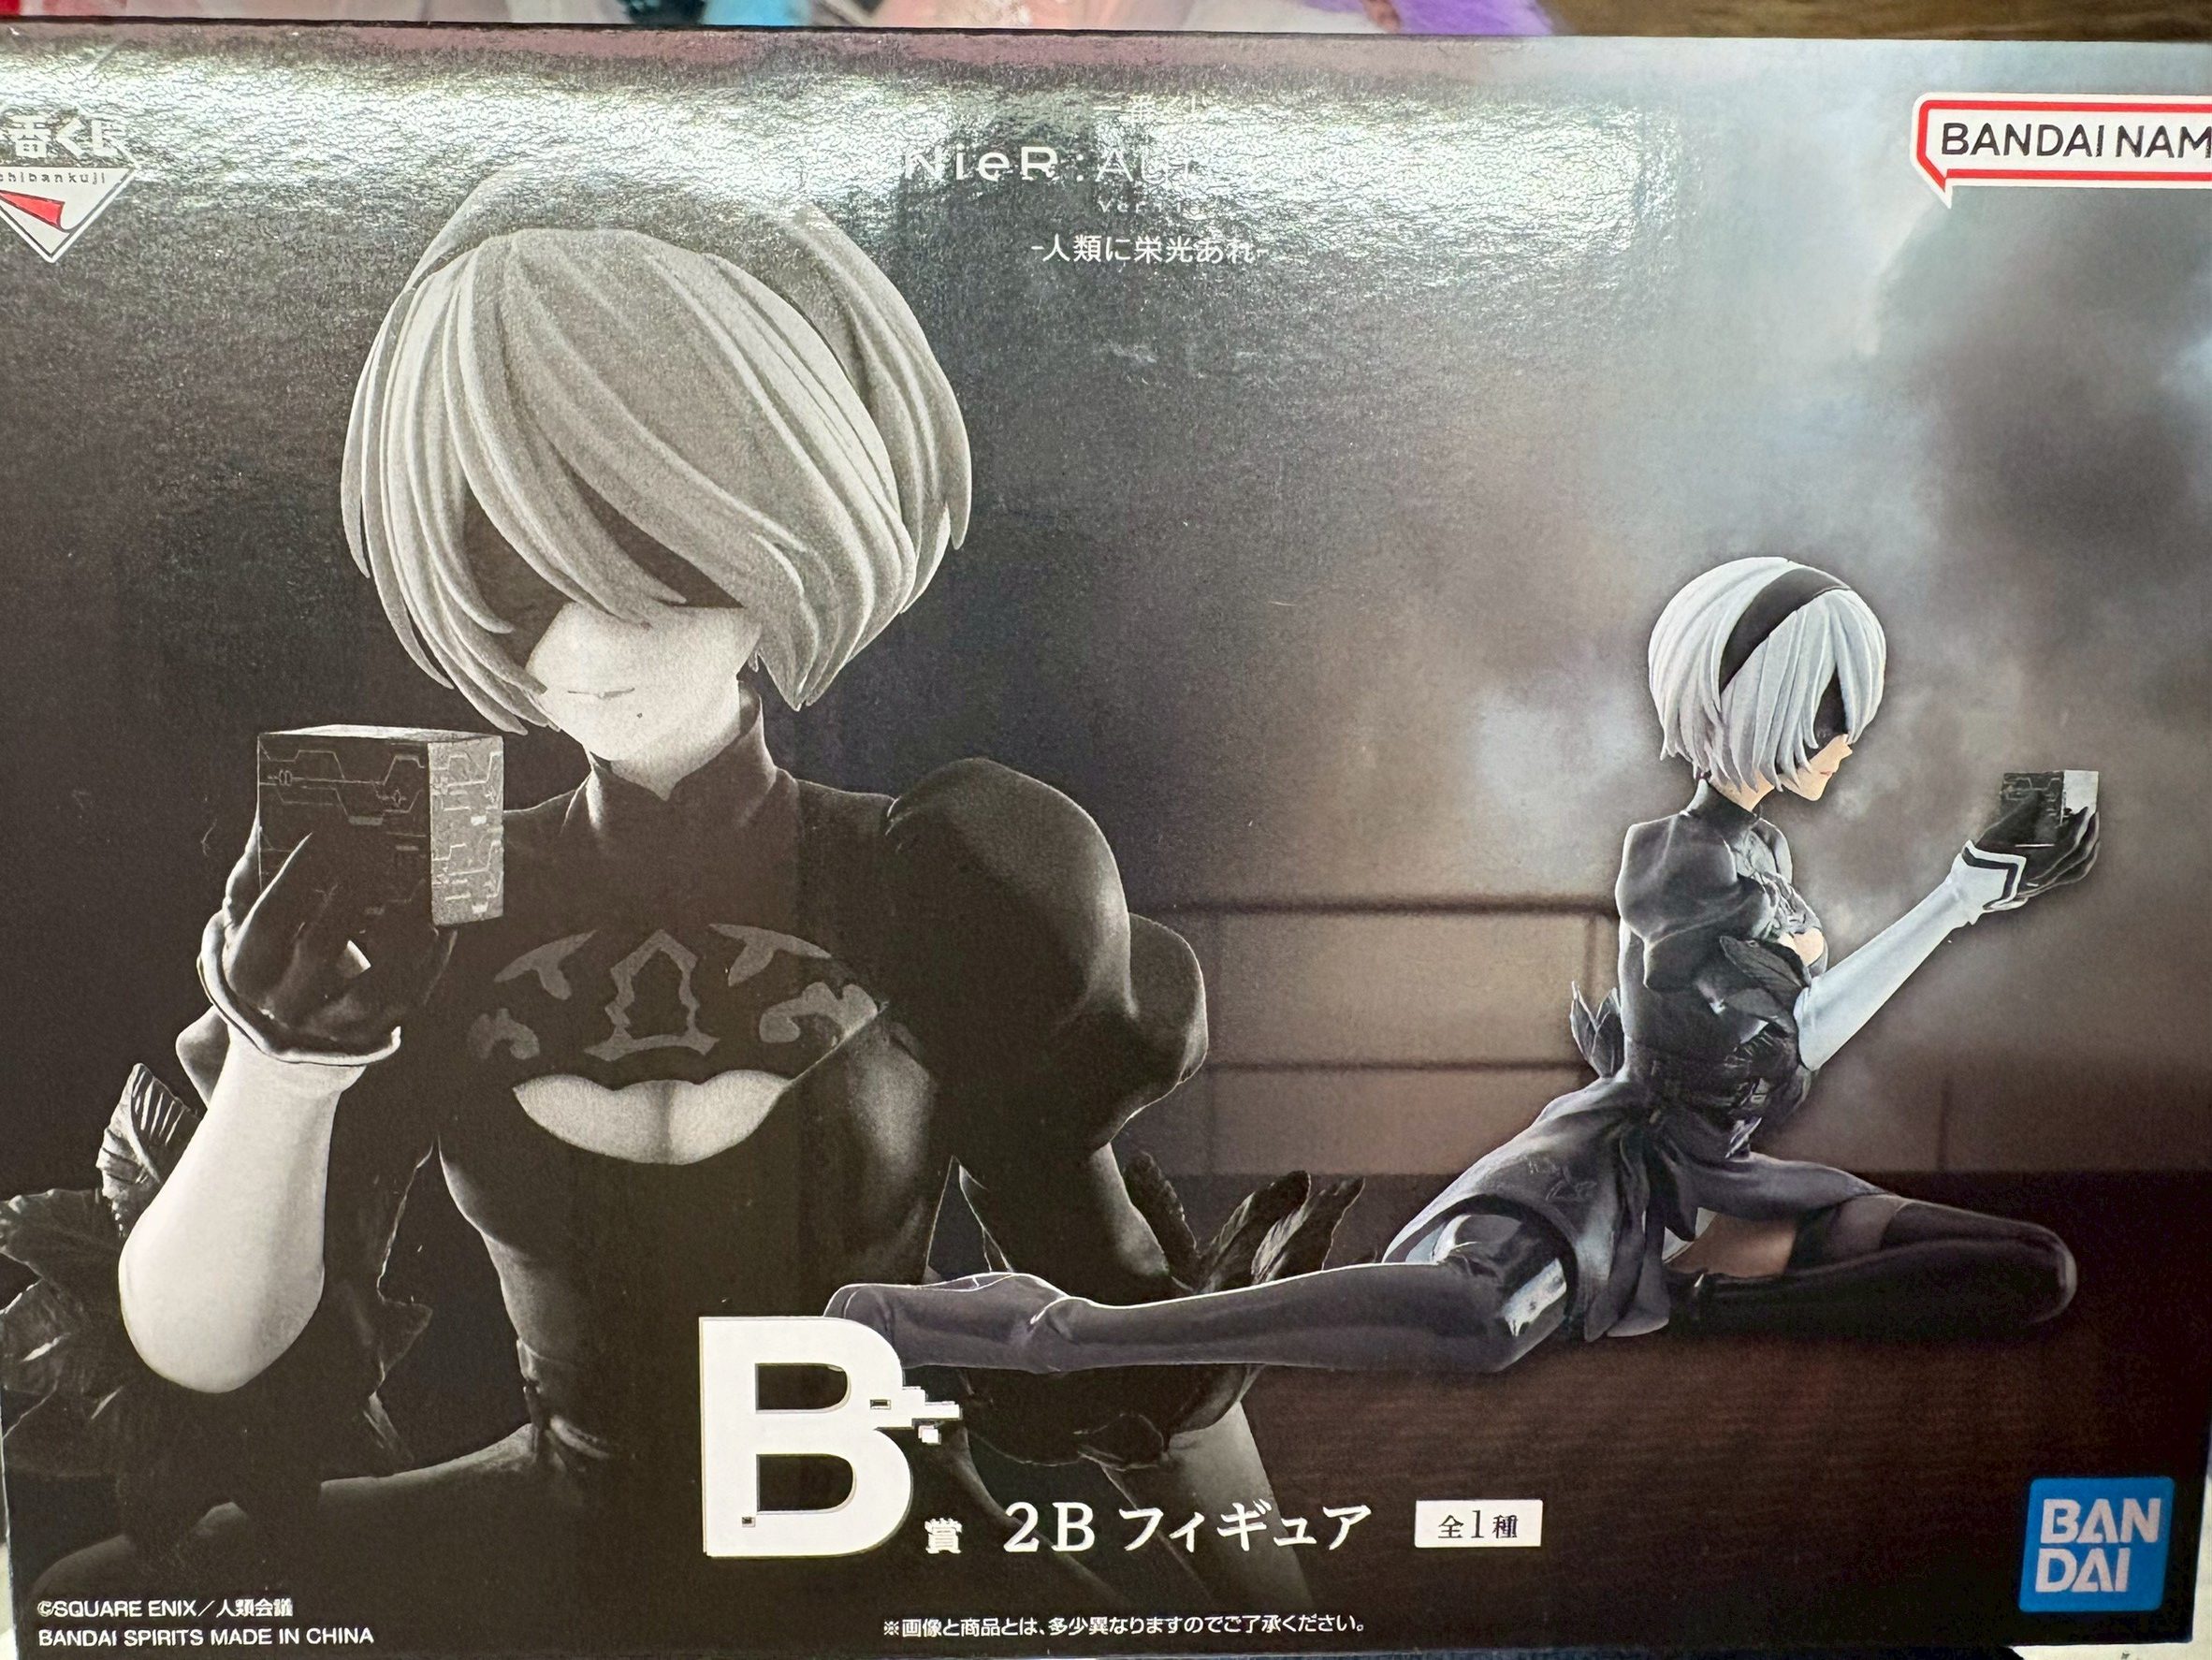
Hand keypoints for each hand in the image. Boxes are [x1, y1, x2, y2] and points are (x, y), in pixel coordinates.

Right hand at [198, 820, 454, 1064]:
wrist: (287, 1011)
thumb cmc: (271, 943)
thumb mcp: (249, 912)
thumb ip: (256, 869)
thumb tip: (275, 812)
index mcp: (246, 971)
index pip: (272, 916)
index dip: (298, 872)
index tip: (326, 830)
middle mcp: (283, 1005)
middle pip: (319, 948)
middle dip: (350, 896)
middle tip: (379, 851)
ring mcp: (329, 1024)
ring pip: (373, 988)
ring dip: (402, 939)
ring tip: (424, 894)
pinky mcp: (371, 1032)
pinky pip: (408, 998)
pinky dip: (430, 962)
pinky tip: (444, 924)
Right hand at [1958, 796, 2100, 913]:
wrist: (1969, 890)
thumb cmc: (1980, 861)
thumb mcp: (1995, 835)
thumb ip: (2018, 816)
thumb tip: (2037, 795)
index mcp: (2035, 866)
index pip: (2069, 845)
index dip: (2081, 825)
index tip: (2086, 808)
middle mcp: (2045, 879)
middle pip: (2080, 856)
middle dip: (2090, 833)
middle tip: (2092, 814)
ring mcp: (2046, 885)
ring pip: (2080, 869)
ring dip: (2091, 849)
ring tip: (2093, 832)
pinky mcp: (2044, 887)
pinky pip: (2071, 875)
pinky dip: (2082, 861)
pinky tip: (2082, 849)